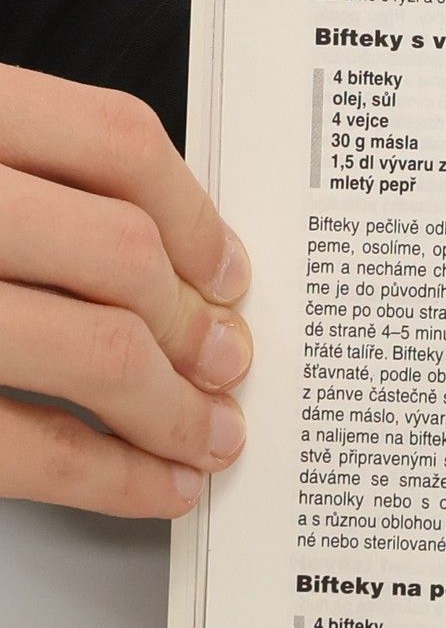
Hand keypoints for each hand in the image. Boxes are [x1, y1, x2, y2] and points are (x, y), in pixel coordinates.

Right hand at [0, 63, 251, 517]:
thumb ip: (38, 187)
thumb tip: (181, 267)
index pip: (115, 141)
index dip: (197, 215)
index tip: (233, 274)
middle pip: (124, 252)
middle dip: (199, 324)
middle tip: (233, 364)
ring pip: (99, 351)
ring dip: (177, 410)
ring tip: (210, 435)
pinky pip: (30, 449)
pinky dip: (115, 480)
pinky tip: (156, 487)